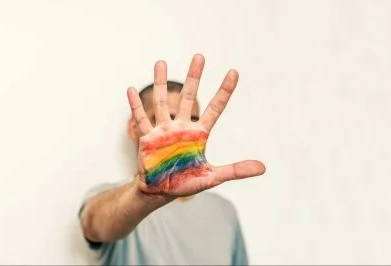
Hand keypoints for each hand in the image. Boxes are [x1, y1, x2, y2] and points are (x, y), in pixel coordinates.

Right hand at [127, 54, 264, 196]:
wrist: (160, 192)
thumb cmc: (186, 183)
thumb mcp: (212, 177)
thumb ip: (235, 170)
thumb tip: (263, 168)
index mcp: (199, 135)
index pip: (215, 108)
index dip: (224, 91)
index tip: (234, 72)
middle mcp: (182, 128)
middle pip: (189, 97)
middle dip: (194, 77)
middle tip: (200, 56)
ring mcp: (164, 131)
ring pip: (162, 103)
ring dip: (161, 83)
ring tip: (161, 63)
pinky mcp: (147, 138)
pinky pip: (141, 119)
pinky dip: (136, 106)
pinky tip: (131, 90)